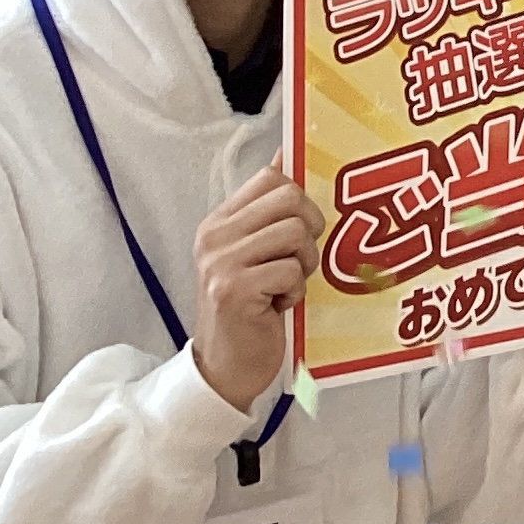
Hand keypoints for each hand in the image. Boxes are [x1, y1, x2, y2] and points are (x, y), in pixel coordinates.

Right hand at [191, 162, 322, 413]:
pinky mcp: (233, 290)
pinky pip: (291, 270)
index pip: (272, 177)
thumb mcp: (256, 254)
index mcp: (220, 222)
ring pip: (296, 233)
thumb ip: (269, 210)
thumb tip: (287, 152)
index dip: (300, 199)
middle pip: (290, 197)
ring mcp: (221, 262)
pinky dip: (295, 291)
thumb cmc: (250, 309)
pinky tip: (277, 306)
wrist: (223, 370)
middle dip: (309, 229)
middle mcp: (215, 237)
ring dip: (303, 264)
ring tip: (284, 286)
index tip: (301, 228)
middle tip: (296, 261)